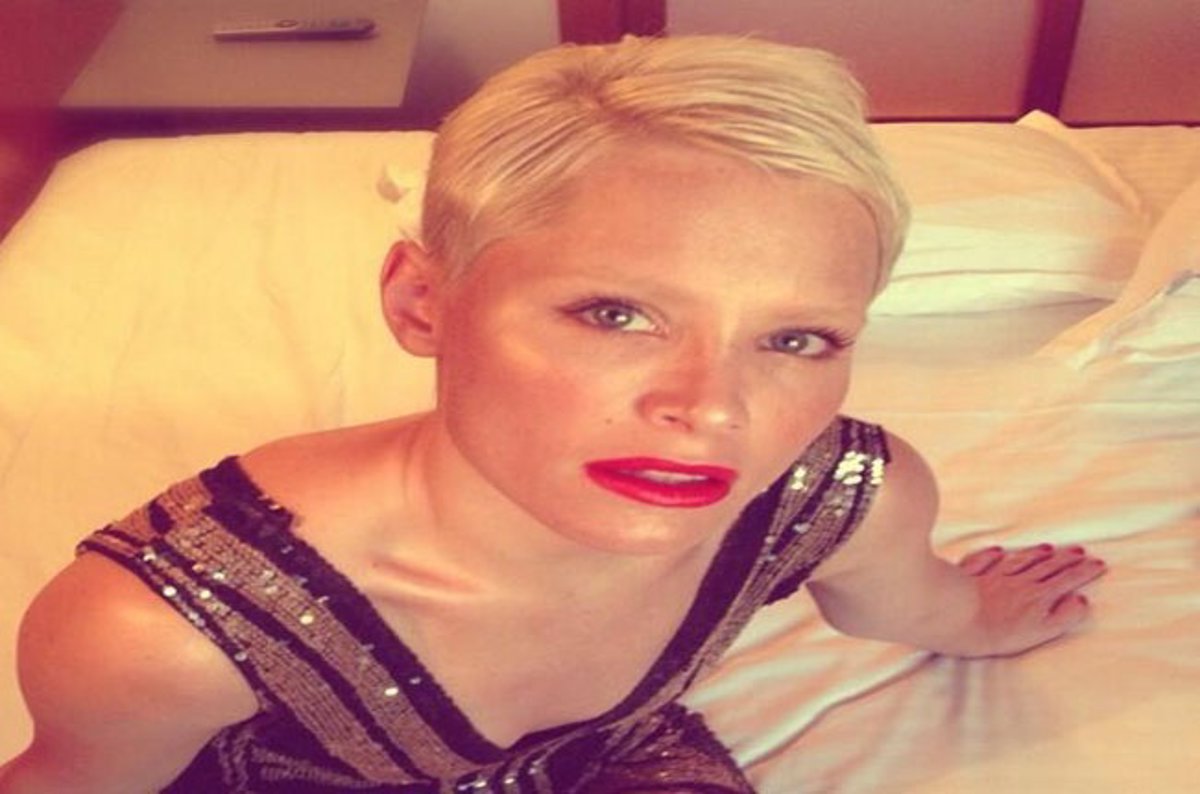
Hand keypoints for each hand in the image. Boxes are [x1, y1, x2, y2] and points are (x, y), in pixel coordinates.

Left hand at [956, 544, 1106, 656]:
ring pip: (1018, 560)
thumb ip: (1063, 616)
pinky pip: (984, 560)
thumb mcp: (1039, 631)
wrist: (954, 616)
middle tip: (1080, 550)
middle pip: (1045, 567)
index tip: (1098, 563)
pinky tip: (998, 550)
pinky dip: (993, 554)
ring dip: (1035, 553)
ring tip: (1049, 548)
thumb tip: (1081, 601)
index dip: (1083, 572)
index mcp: (1036, 596)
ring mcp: (992, 576)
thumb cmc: (995, 630)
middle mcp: (1016, 582)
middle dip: (1065, 559)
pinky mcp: (969, 575)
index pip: (1065, 580)